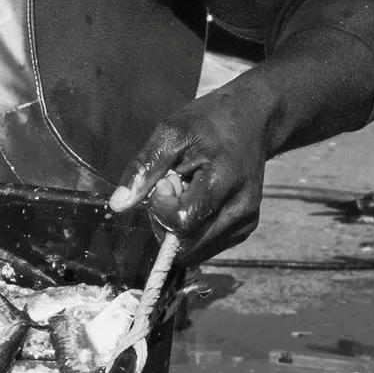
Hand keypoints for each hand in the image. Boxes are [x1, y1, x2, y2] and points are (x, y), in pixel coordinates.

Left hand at [108, 81, 272, 261]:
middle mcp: (241, 209)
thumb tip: (118, 205)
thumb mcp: (173, 132)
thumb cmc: (211, 122)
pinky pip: (205, 247)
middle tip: (174, 187)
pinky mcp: (244, 230)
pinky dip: (192, 230)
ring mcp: (245, 223)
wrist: (254, 121)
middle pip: (186, 244)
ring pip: (195, 251)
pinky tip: (198, 201)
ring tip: (188, 193)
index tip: (165, 182)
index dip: (162, 208)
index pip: (182, 223)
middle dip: (167, 222)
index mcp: (225, 182)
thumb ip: (144, 167)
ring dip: (179, 228)